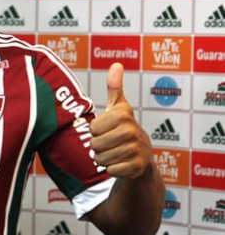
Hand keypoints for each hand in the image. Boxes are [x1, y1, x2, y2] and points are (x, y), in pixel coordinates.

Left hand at [90, 63, 151, 178]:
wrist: (142, 155)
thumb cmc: (123, 127)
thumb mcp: (118, 107)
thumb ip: (114, 86)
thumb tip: (117, 64)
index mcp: (123, 114)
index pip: (92, 128)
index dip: (95, 131)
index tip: (107, 129)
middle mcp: (132, 130)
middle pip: (94, 144)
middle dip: (97, 146)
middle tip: (109, 143)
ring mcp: (136, 149)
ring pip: (100, 158)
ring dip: (102, 158)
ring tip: (113, 152)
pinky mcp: (137, 167)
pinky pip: (110, 170)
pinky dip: (111, 169)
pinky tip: (120, 163)